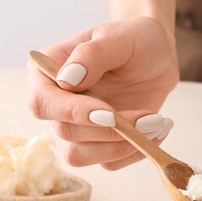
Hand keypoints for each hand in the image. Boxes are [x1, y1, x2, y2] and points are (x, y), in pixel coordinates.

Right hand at [27, 16, 179, 169]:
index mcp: (46, 73)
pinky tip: (157, 130)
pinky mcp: (99, 143)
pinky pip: (109, 162)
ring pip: (83, 156)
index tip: (110, 114)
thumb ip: (91, 54)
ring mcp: (77, 127)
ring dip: (123, 147)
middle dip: (111, 131)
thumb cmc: (133, 39)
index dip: (74, 113)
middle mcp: (56, 105)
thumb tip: (67, 80)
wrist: (156, 55)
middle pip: (66, 134)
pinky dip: (136, 152)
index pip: (44, 103)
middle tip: (151, 119)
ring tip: (157, 124)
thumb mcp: (117, 38)